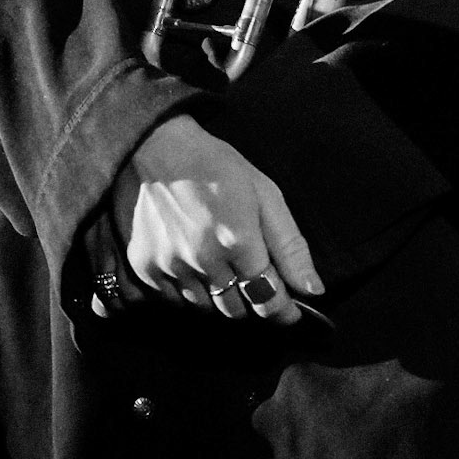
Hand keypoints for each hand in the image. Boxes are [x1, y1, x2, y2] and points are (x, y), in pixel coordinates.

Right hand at [104, 114, 323, 324]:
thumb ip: (290, 246)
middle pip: (237, 311)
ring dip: (219, 296)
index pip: (269, 301)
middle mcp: (204, 261)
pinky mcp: (144, 268)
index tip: (291, 311)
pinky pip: (175, 300)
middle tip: (252, 276)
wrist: (154, 146)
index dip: (284, 310)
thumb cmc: (215, 164)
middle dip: (251, 299)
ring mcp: (171, 267)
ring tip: (220, 262)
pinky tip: (192, 262)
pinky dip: (189, 290)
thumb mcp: (264, 194)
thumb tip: (314, 290)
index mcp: (238, 241)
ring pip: (206, 309)